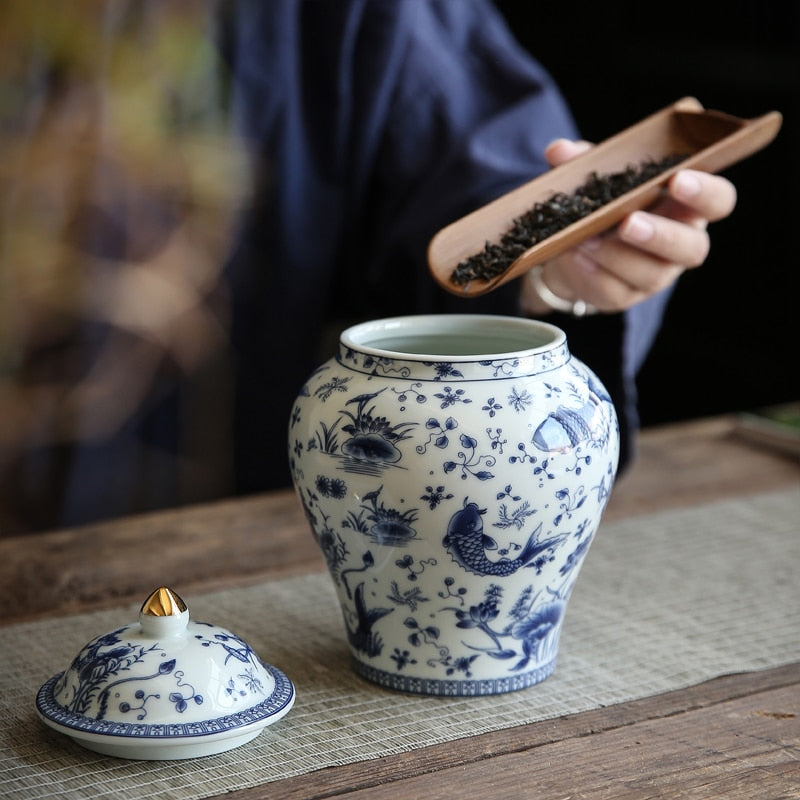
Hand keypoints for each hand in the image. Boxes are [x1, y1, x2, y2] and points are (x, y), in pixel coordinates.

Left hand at [520, 138, 737, 314]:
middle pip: (692, 248)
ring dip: (617, 255)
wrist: (572, 247)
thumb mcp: (596, 175)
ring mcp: (656, 275)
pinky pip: (614, 291)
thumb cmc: (602, 201)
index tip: (678, 179)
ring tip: (585, 239)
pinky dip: (591, 272)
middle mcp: (681, 243)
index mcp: (687, 205)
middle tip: (628, 222)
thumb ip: (584, 160)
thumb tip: (559, 150)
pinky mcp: (625, 296)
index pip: (718, 200)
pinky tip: (575, 255)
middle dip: (661, 235)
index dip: (705, 192)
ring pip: (650, 273)